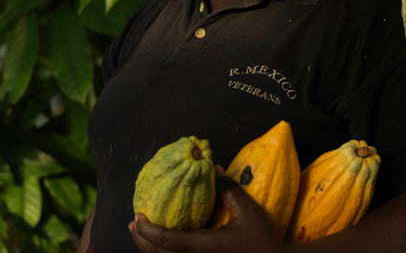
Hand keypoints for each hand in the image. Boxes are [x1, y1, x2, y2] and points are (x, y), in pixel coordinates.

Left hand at [129, 166, 288, 252]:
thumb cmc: (261, 239)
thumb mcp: (248, 212)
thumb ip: (229, 190)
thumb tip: (213, 169)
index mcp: (206, 247)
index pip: (169, 241)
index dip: (149, 230)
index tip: (138, 215)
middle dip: (142, 239)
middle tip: (135, 221)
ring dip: (149, 247)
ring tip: (141, 231)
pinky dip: (162, 251)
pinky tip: (161, 241)